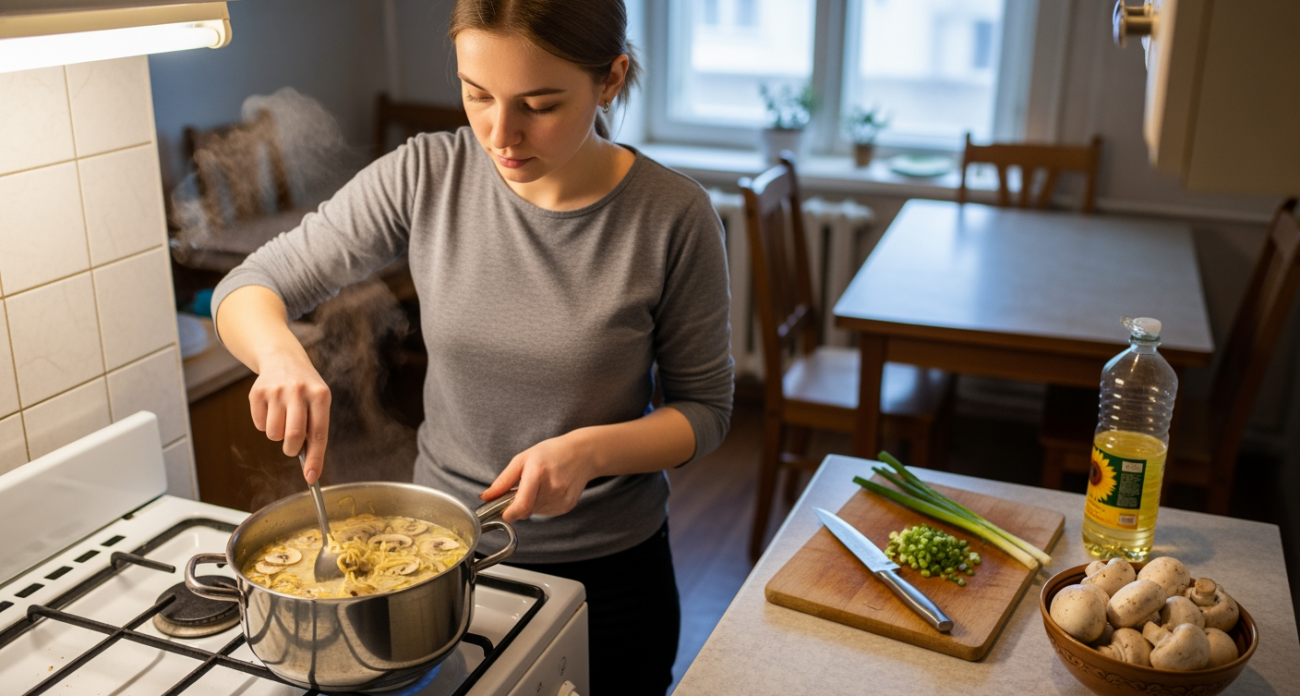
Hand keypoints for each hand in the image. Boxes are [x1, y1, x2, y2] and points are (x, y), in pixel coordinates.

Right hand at [248, 349, 330, 483]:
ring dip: (277, 435)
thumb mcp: (319, 402)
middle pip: (293, 436)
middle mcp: (298, 391)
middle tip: (292, 446)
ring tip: (283, 418)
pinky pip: (259, 425)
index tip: (310, 478)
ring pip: (273, 434)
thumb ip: (315, 430)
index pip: (318, 434)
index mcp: (320, 395)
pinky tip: (271, 408)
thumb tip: (310, 468)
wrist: (283, 359)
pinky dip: (265, 424)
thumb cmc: (306, 389)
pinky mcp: (257, 392)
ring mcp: (276, 390)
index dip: (315, 459)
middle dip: (291, 449)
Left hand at [481, 433, 595, 522]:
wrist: (583, 454)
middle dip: (519, 503)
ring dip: (532, 504)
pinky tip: (550, 489)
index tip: (503, 512)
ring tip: (540, 485)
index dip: (509, 514)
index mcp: (537, 473)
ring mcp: (561, 499)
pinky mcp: (567, 506)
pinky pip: (546, 512)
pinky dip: (543, 505)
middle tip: (524, 487)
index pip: (521, 506)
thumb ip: (503, 481)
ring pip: (535, 513)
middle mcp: (551, 488)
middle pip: (526, 510)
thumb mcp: (522, 459)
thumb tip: (485, 497)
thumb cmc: (551, 452)